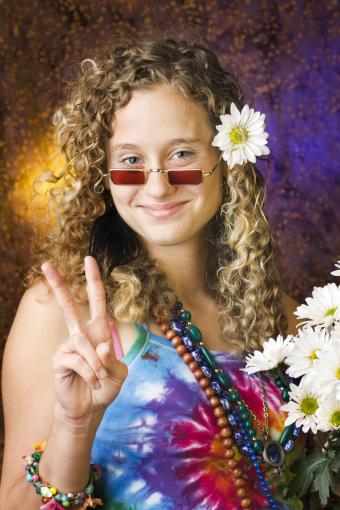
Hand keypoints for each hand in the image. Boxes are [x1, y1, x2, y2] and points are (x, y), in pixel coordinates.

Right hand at [41, 256, 127, 421]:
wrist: (89, 409)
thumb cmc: (104, 387)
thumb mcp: (118, 372)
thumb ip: (112, 358)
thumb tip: (100, 346)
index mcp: (98, 331)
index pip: (97, 301)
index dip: (93, 281)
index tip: (89, 259)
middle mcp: (80, 335)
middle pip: (68, 306)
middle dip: (58, 284)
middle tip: (46, 263)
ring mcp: (67, 347)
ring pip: (83, 343)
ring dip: (97, 364)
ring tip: (100, 378)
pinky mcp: (59, 360)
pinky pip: (77, 360)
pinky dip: (90, 373)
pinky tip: (91, 382)